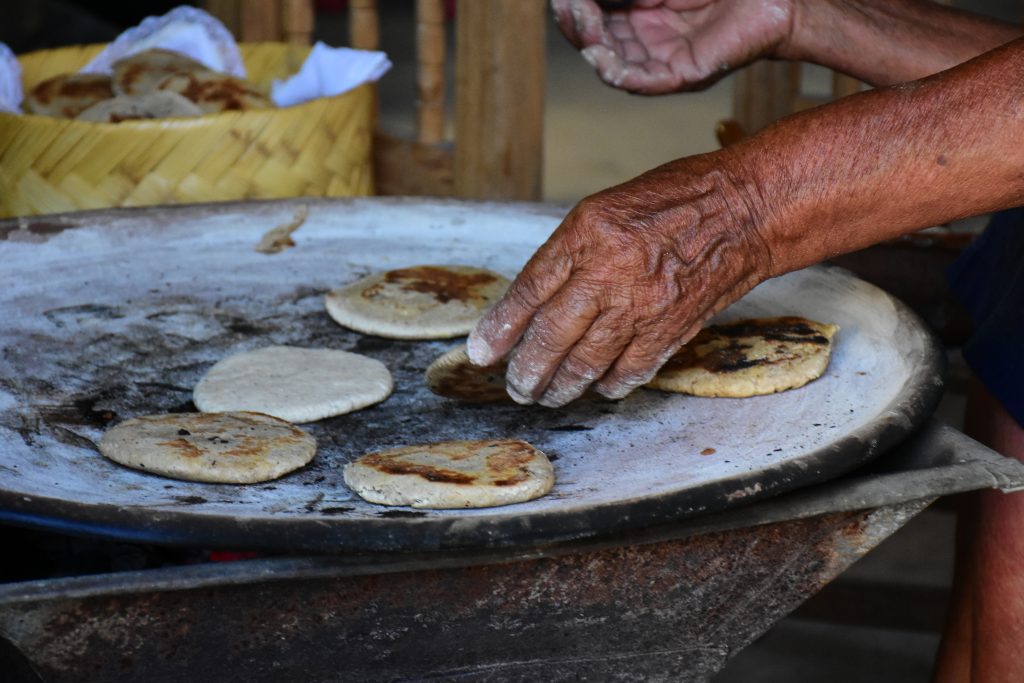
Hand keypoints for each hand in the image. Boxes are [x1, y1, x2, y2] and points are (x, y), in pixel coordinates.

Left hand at [467, 152, 774, 406]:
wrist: (743, 210)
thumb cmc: (673, 200)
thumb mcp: (604, 208)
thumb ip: (568, 254)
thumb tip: (533, 304)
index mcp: (586, 234)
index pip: (528, 291)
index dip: (500, 328)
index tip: (481, 353)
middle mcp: (609, 271)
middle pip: (550, 336)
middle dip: (527, 371)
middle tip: (516, 387)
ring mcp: (642, 304)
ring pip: (586, 362)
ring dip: (561, 387)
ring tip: (546, 395)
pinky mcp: (670, 328)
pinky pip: (630, 370)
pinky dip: (610, 385)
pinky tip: (599, 388)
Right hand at [552, 0, 795, 93]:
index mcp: (642, 18)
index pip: (597, 21)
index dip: (576, 11)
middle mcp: (650, 43)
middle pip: (599, 43)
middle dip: (579, 27)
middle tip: (567, 7)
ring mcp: (666, 61)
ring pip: (614, 64)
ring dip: (591, 47)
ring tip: (583, 26)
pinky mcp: (684, 75)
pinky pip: (642, 82)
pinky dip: (616, 72)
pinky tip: (598, 56)